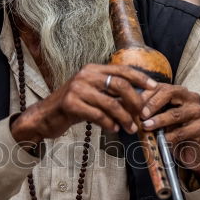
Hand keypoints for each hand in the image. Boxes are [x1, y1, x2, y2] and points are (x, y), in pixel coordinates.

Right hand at [11, 64, 157, 147]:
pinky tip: (114, 129)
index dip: (140, 77)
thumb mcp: (91, 94)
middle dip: (135, 101)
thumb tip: (137, 100)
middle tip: (143, 114)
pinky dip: (109, 124)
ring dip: (125, 118)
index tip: (154, 87)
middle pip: (119, 85)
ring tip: (131, 128)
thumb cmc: (72, 107)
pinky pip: (98, 115)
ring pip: (111, 103)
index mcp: (92, 69)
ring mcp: (76, 89)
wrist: (45, 117)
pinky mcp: (70, 104)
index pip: (121, 69)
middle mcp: (85, 75)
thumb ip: (109, 93)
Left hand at [138, 82, 199, 185]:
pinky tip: (161, 140)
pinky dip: (168, 137)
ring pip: (175, 114)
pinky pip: (181, 132)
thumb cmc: (174, 133)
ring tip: (146, 126)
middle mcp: (192, 99)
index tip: (133, 103)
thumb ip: (149, 111)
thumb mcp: (161, 119)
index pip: (163, 87)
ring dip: (158, 121)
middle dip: (153, 103)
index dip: (147, 94)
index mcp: (181, 93)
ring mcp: (199, 112)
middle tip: (141, 113)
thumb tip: (126, 106)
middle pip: (171, 93)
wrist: (194, 153)